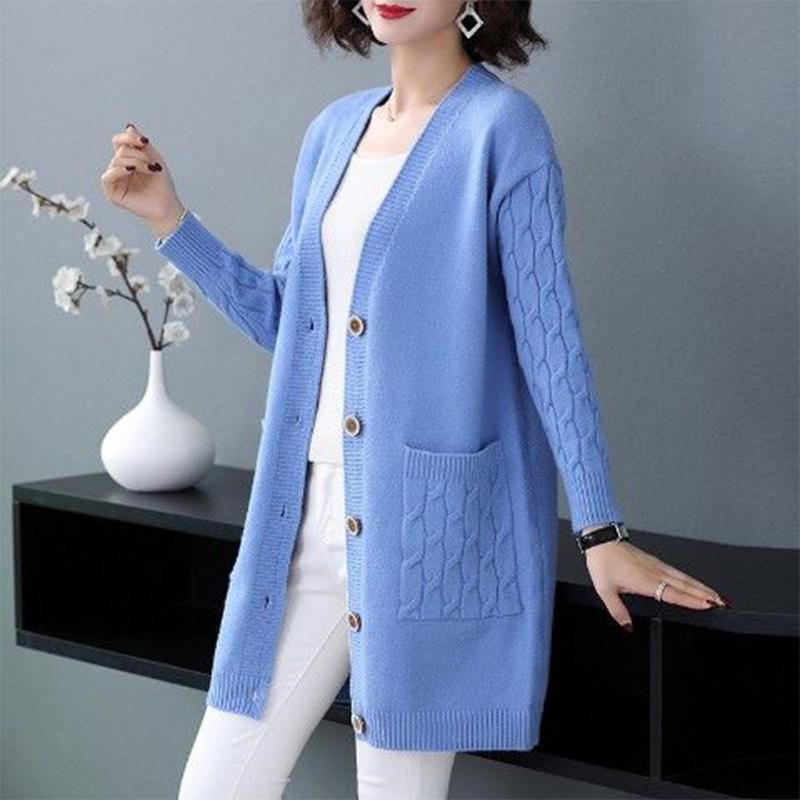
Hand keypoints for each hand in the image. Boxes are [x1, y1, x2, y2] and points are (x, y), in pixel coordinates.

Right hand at [100, 122, 184, 237]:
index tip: (145, 141)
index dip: (129, 138)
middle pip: (120, 150)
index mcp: (127, 159)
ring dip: (135, 162)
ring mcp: (115, 180)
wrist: (167, 206)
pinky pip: (108, 176)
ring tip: (150, 169)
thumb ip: (141, 144)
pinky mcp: (112, 192)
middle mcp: (119, 168)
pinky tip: (131, 170)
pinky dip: (120, 170)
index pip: (119, 142)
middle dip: (138, 154)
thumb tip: (129, 126)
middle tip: (152, 163)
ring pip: (116, 161)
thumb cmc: (162, 185)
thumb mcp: (154, 159)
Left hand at [584, 538, 730, 632]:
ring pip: (683, 577)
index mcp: (644, 580)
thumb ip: (617, 610)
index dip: (691, 600)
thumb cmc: (603, 562)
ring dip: (701, 587)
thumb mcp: (604, 590)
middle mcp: (654, 572)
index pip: (673, 593)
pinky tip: (695, 584)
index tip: (708, 604)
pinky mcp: (655, 562)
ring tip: (716, 595)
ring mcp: (656, 566)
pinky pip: (677, 572)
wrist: (602, 541)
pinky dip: (690, 579)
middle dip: (705, 594)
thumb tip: (628, 627)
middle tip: (723, 603)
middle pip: (685, 585)